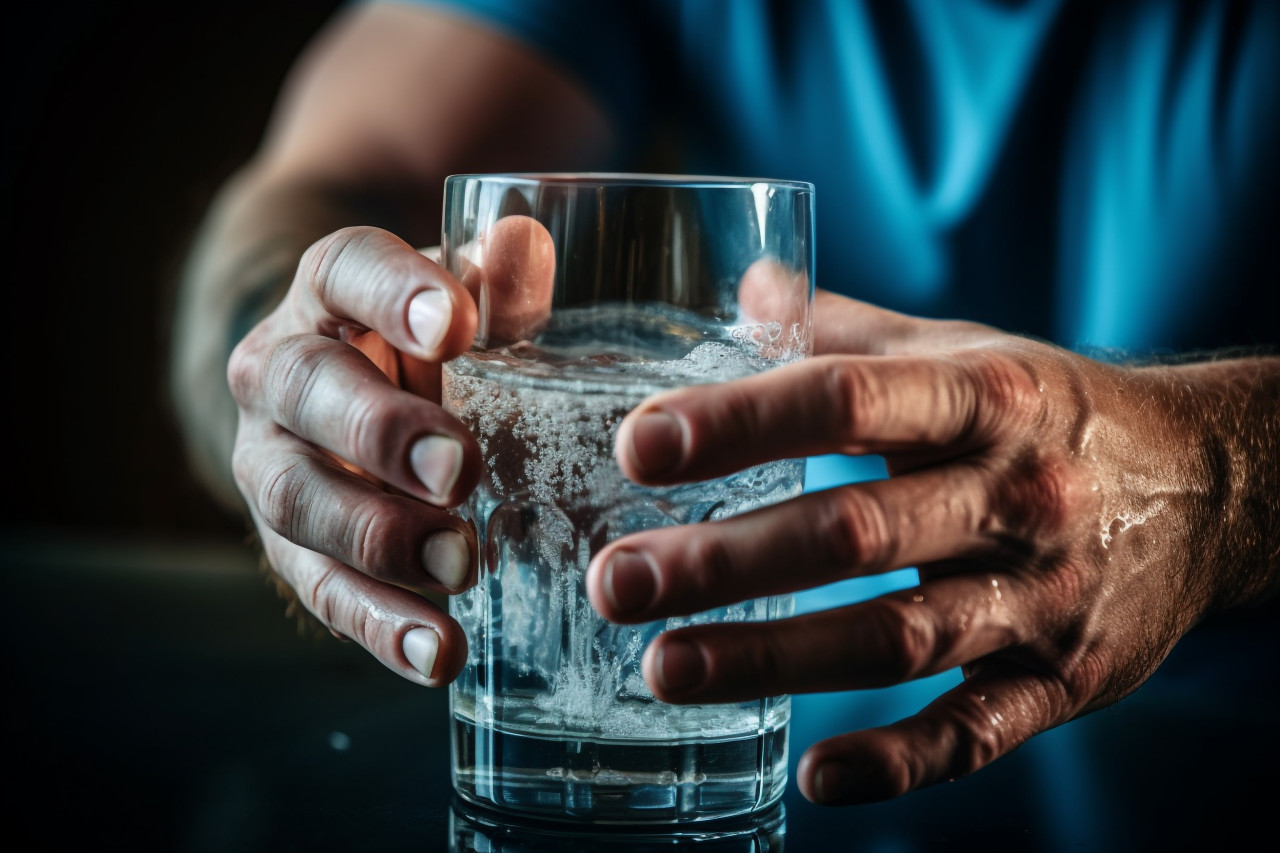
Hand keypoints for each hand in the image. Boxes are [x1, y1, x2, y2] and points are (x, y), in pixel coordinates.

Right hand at [226, 218, 552, 684]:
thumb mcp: (460, 302)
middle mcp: (280, 371)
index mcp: (329, 292)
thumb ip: (497, 284)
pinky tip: (440, 653)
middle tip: (460, 468)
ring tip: (460, 565)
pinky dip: (380, 626)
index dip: (395, 293)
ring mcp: (273, 463)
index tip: (457, 324)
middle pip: (307, 392)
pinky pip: (320, 590)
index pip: (346, 270)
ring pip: (296, 500)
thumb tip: (527, 245)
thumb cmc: (423, 340)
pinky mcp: (291, 548)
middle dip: (381, 433)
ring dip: (378, 538)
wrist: (347, 390)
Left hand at [586, 289, 1258, 802]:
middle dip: (726, 560)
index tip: (637, 447)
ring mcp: (1042, 597)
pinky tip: (815, 773)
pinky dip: (899, 760)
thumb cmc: (1054, 413)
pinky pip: (978, 733)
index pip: (848, 401)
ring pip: (897, 637)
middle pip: (853, 531)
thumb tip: (748, 282)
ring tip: (664, 668)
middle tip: (615, 582)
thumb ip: (851, 329)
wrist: (1211, 486)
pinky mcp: (1064, 679)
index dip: (740, 424)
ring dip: (775, 658)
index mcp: (984, 398)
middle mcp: (1013, 497)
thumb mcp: (967, 352)